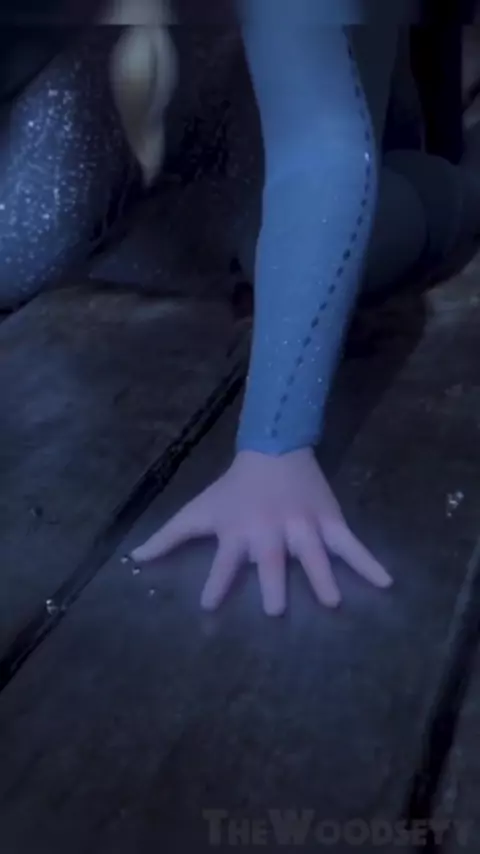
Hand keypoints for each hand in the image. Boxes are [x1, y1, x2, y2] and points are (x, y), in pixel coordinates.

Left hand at [130, 447, 391, 615]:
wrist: (273, 449)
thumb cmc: (233, 488)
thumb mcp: (199, 510)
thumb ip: (169, 537)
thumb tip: (134, 561)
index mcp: (238, 532)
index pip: (224, 562)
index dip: (216, 582)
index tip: (208, 606)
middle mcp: (270, 531)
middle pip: (271, 560)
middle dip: (274, 583)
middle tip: (276, 610)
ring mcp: (303, 526)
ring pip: (313, 554)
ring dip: (321, 577)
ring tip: (332, 602)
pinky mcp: (329, 521)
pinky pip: (351, 545)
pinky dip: (369, 563)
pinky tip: (387, 583)